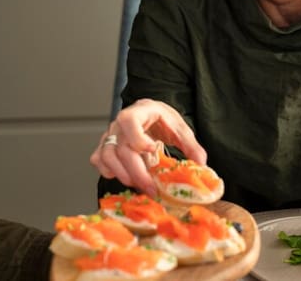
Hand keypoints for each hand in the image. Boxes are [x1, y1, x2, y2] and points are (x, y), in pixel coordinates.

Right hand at [89, 98, 206, 196]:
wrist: (149, 114)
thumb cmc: (161, 120)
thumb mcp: (179, 128)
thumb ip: (191, 145)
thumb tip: (201, 164)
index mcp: (138, 113)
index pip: (129, 121)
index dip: (138, 138)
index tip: (153, 150)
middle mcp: (119, 124)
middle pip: (120, 148)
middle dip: (136, 171)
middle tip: (151, 188)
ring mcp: (110, 135)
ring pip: (106, 156)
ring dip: (122, 174)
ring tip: (139, 185)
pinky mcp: (105, 146)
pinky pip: (99, 161)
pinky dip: (109, 172)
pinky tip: (124, 177)